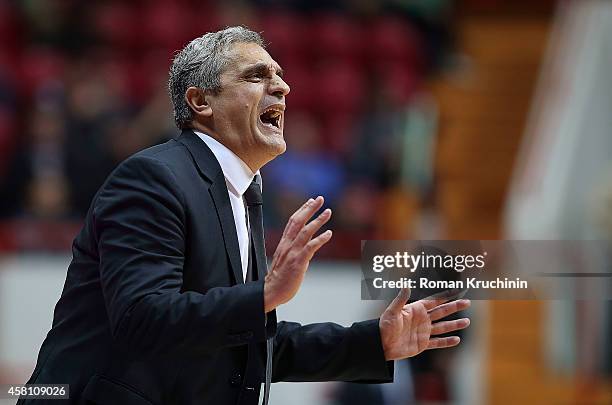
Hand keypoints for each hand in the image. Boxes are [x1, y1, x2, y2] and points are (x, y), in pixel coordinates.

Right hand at [264, 196, 331, 311]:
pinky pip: (310, 247)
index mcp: (284, 243)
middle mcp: (288, 245)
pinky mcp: (298, 262)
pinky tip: (329, 233)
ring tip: (328, 211)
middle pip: (298, 221)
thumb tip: (306, 243)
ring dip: (318, 220)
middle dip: (309, 208)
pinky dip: (320, 239)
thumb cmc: (279, 277)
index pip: (292, 221)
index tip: (311, 200)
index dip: (302, 209)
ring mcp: (293, 252)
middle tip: (320, 199)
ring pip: (305, 231)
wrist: (271, 291)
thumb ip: (294, 249)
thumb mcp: (285, 258)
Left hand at [379, 288, 470, 360]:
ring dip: (454, 325)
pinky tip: (456, 340)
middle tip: (467, 302)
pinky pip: (437, 342)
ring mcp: (423, 332)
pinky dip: (447, 342)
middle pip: (442, 312)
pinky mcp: (422, 344)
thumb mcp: (392, 311)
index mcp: (416, 310)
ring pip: (443, 327)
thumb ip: (401, 299)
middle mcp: (422, 319)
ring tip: (467, 322)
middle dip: (454, 307)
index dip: (445, 296)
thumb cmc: (384, 326)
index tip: (456, 290)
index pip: (434, 301)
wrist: (381, 345)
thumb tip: (406, 285)